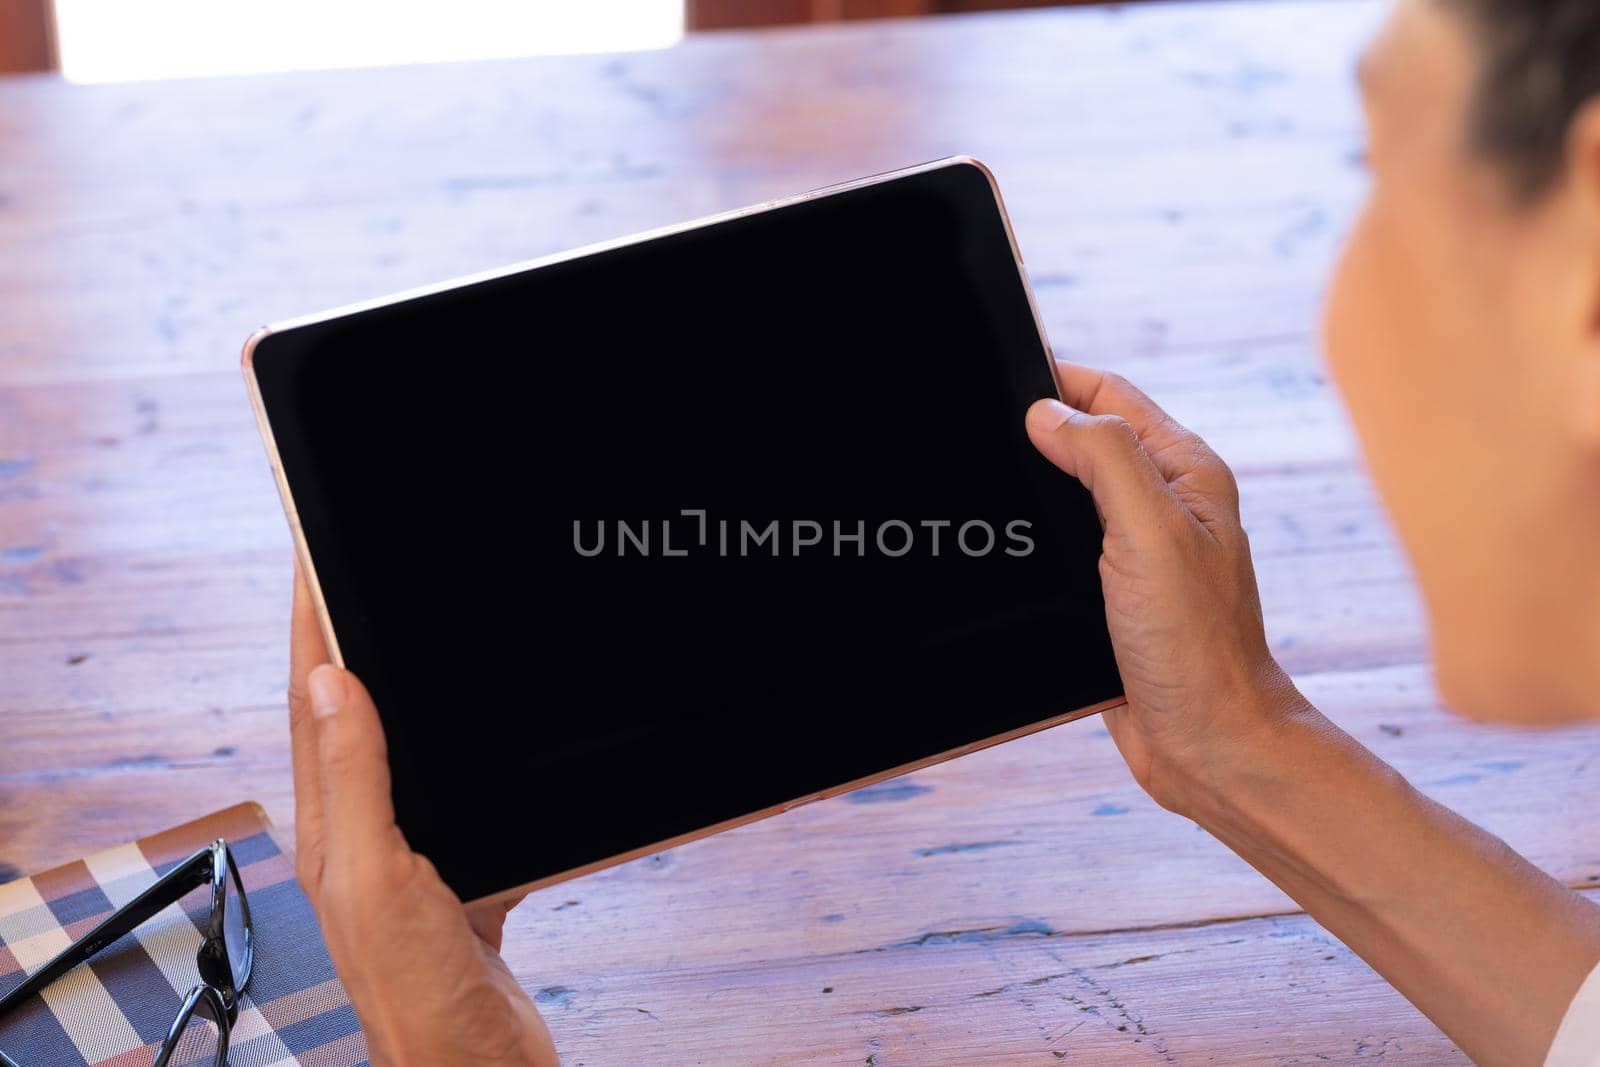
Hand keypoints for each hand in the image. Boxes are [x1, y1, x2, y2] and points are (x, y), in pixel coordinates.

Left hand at [289, 567, 559, 1065]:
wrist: (477, 1064)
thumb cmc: (416, 994)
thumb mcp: (377, 876)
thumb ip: (356, 780)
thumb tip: (328, 683)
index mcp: (332, 829)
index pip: (314, 701)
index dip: (314, 624)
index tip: (316, 556)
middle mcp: (363, 837)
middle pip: (353, 715)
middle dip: (354, 640)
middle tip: (361, 573)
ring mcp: (412, 857)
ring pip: (407, 750)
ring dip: (410, 688)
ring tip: (417, 629)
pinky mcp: (463, 878)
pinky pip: (460, 796)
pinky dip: (472, 756)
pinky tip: (497, 743)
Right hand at [1025, 361, 1309, 814]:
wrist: (1208, 745)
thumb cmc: (1196, 646)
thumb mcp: (1151, 533)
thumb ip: (1104, 461)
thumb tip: (1046, 414)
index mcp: (1187, 474)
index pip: (1112, 397)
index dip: (1057, 380)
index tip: (1002, 375)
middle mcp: (1166, 508)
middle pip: (1089, 441)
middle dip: (1036, 429)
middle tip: (980, 429)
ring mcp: (1140, 554)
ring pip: (1072, 497)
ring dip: (1033, 489)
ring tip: (985, 483)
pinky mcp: (1114, 599)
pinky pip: (1065, 551)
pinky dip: (1035, 543)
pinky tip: (1007, 550)